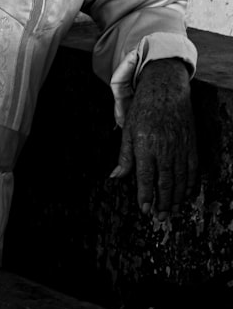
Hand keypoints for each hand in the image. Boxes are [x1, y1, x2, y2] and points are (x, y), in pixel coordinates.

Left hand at [111, 58, 197, 218]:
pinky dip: (190, 186)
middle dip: (162, 203)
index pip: (146, 178)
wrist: (166, 90)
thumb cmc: (143, 110)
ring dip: (176, 199)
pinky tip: (186, 196)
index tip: (145, 211)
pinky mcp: (192, 147)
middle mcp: (165, 149)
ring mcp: (181, 148)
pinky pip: (193, 172)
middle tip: (159, 218)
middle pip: (165, 183)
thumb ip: (124, 156)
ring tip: (171, 212)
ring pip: (180, 180)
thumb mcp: (128, 130)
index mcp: (146, 145)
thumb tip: (116, 176)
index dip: (146, 196)